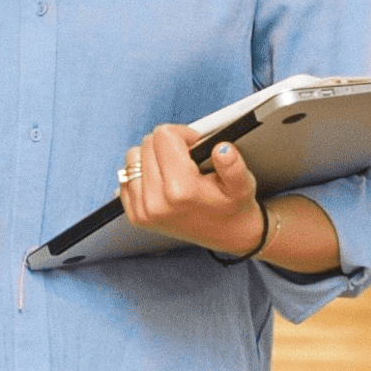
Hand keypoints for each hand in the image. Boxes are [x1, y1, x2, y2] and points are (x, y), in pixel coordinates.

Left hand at [118, 123, 263, 255]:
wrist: (227, 235)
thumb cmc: (233, 207)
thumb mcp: (243, 185)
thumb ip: (233, 166)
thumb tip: (222, 149)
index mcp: (181, 190)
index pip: (164, 135)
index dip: (183, 134)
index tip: (195, 145)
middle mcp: (156, 202)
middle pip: (148, 143)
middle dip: (169, 145)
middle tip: (188, 159)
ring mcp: (143, 211)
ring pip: (134, 157)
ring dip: (152, 157)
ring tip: (174, 169)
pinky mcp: (136, 216)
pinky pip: (126, 177)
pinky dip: (142, 173)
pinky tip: (162, 181)